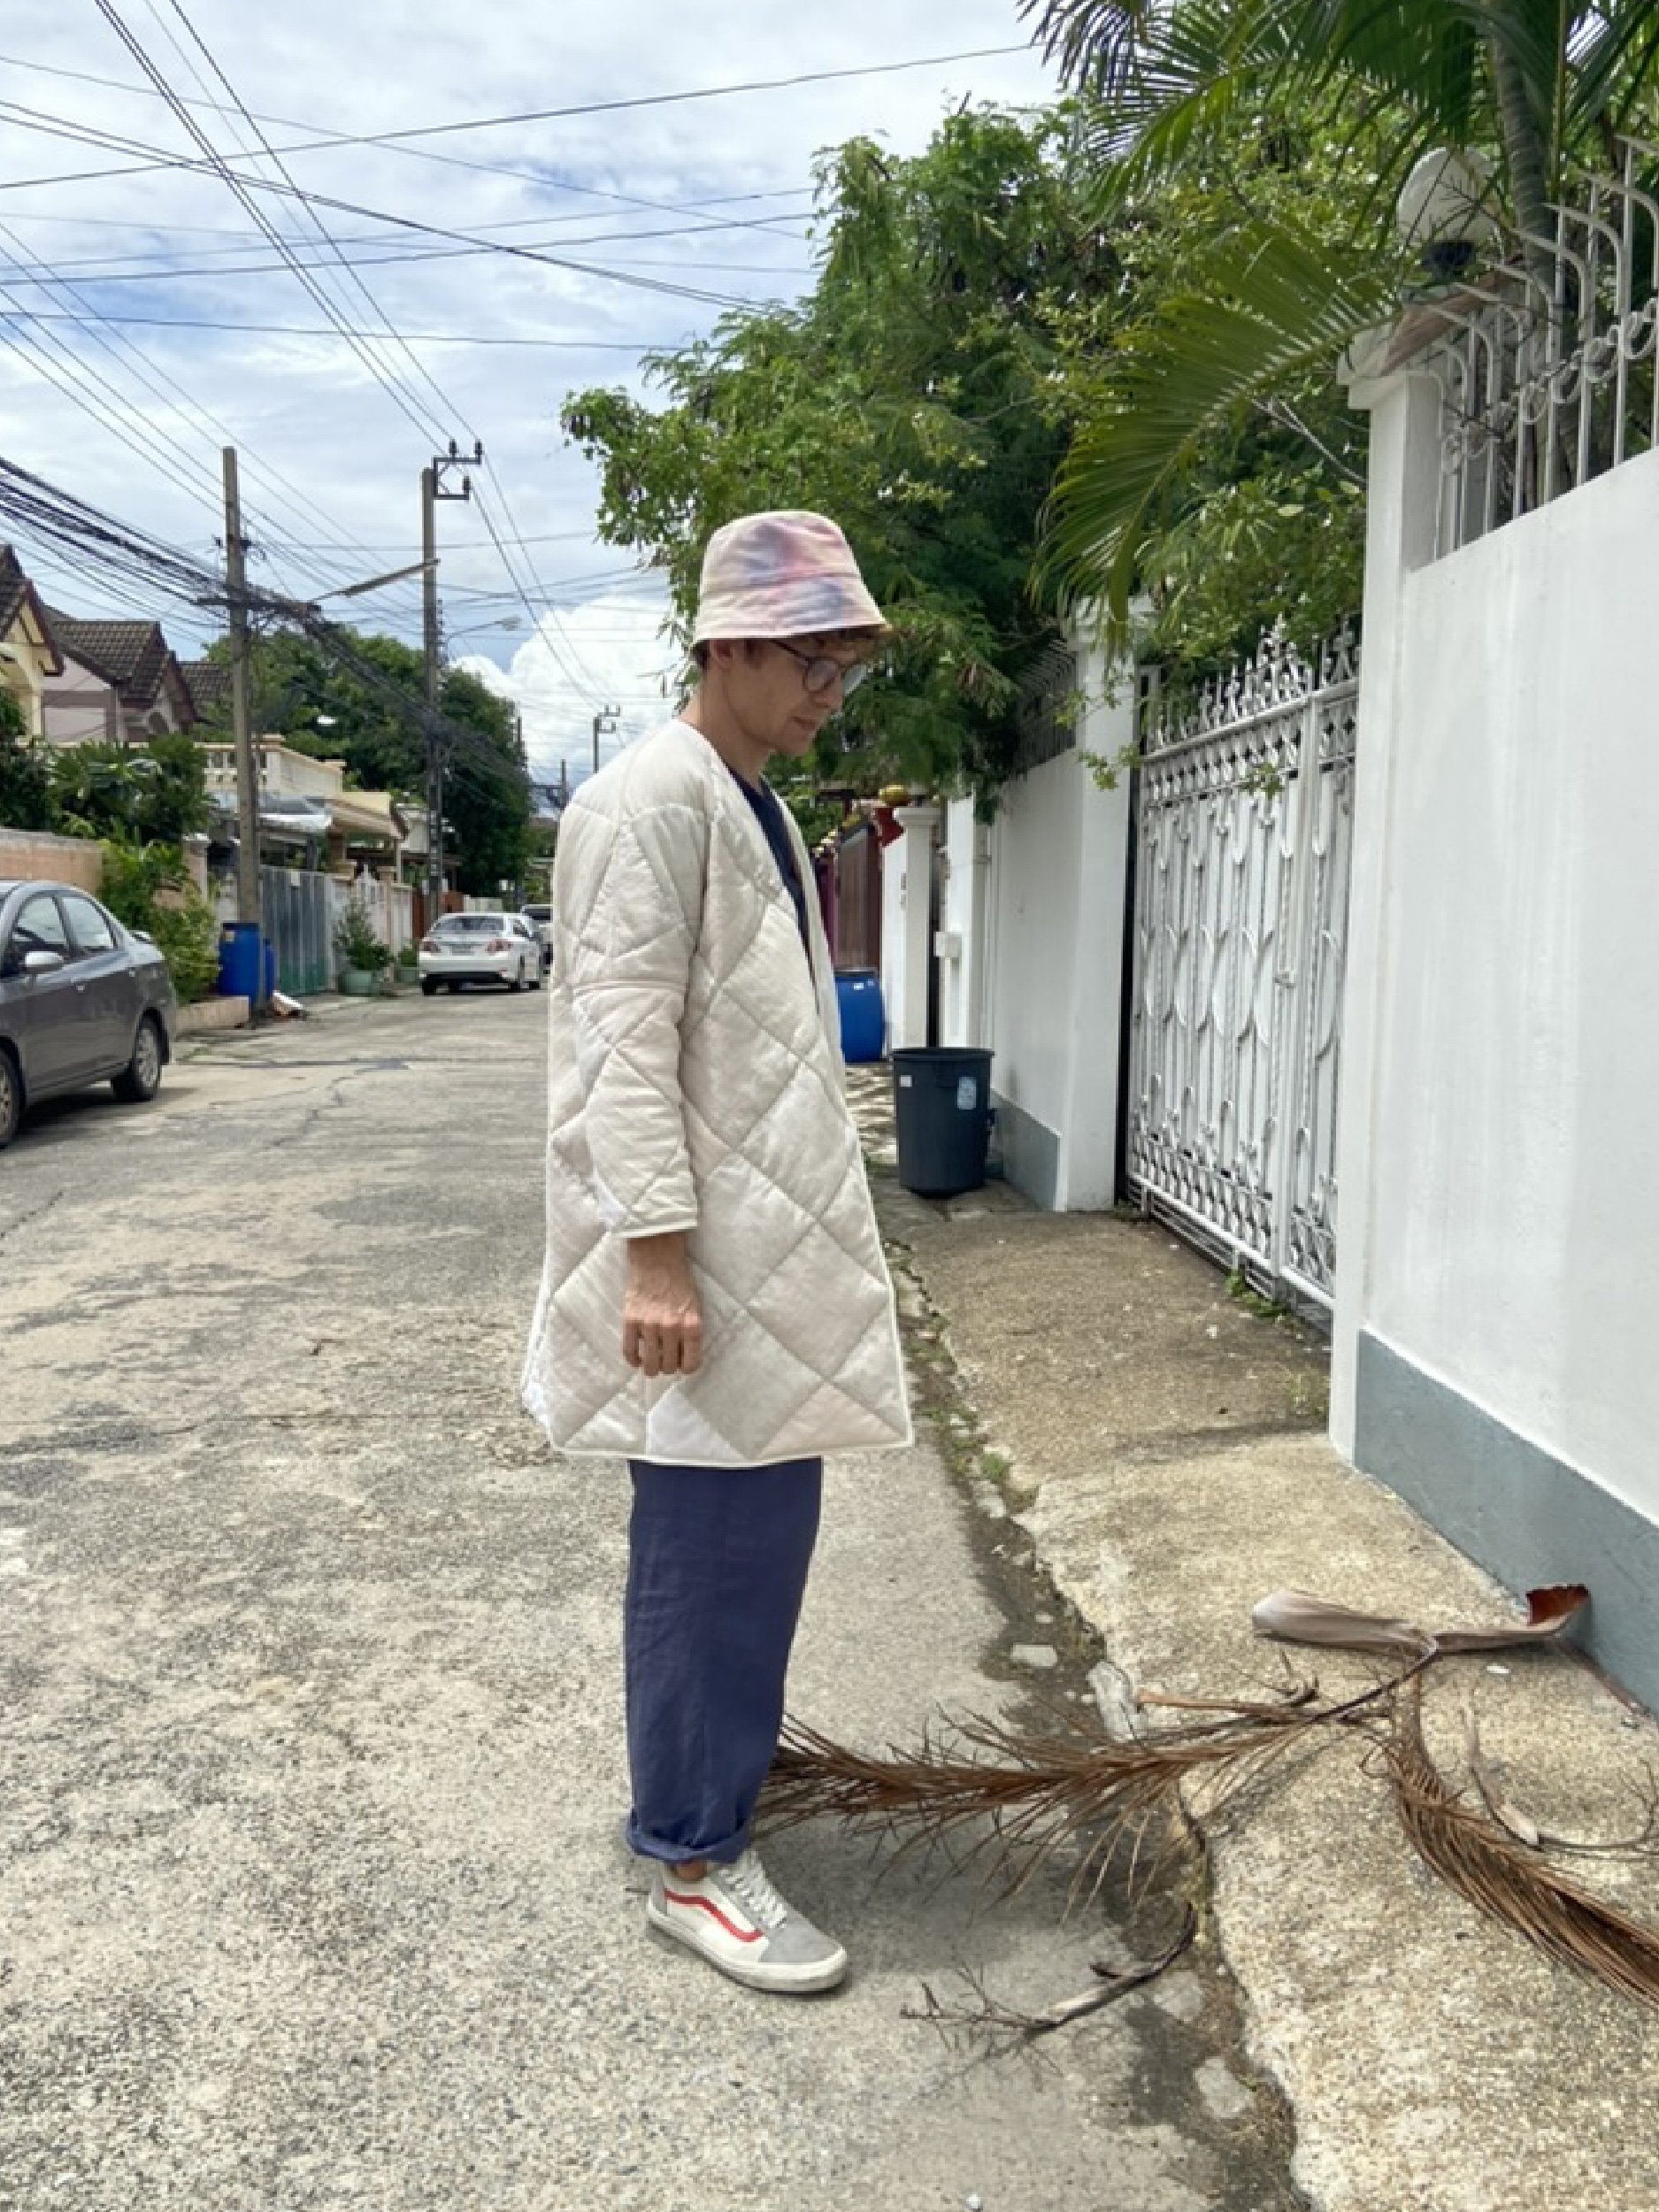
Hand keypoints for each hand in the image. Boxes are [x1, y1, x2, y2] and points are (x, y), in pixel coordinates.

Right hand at [623, 1232, 703, 1377]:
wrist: (657, 1258)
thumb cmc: (679, 1281)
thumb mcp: (695, 1306)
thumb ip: (691, 1332)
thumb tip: (683, 1356)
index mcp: (691, 1325)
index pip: (691, 1364)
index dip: (686, 1368)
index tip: (682, 1365)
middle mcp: (671, 1328)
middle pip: (669, 1366)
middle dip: (668, 1367)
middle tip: (666, 1361)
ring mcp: (649, 1324)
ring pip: (650, 1364)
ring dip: (651, 1368)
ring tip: (652, 1363)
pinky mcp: (631, 1320)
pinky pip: (629, 1351)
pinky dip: (633, 1360)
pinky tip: (637, 1359)